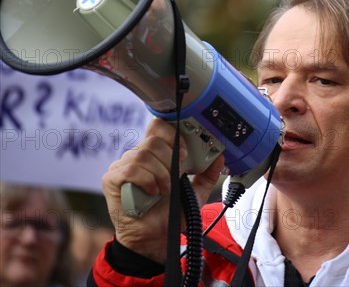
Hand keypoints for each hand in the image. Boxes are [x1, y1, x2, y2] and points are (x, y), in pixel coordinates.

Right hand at [101, 118, 223, 262]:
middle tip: (177, 176)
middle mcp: (137, 156)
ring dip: (160, 174)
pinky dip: (147, 180)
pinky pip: (130, 169)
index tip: (185, 151)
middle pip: (153, 140)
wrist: (157, 238)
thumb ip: (207, 174)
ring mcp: (122, 167)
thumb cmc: (172, 214)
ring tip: (165, 190)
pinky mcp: (112, 180)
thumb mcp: (196, 192)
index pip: (158, 127)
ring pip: (143, 154)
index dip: (172, 133)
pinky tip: (153, 192)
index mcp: (155, 154)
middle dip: (170, 158)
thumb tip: (219, 156)